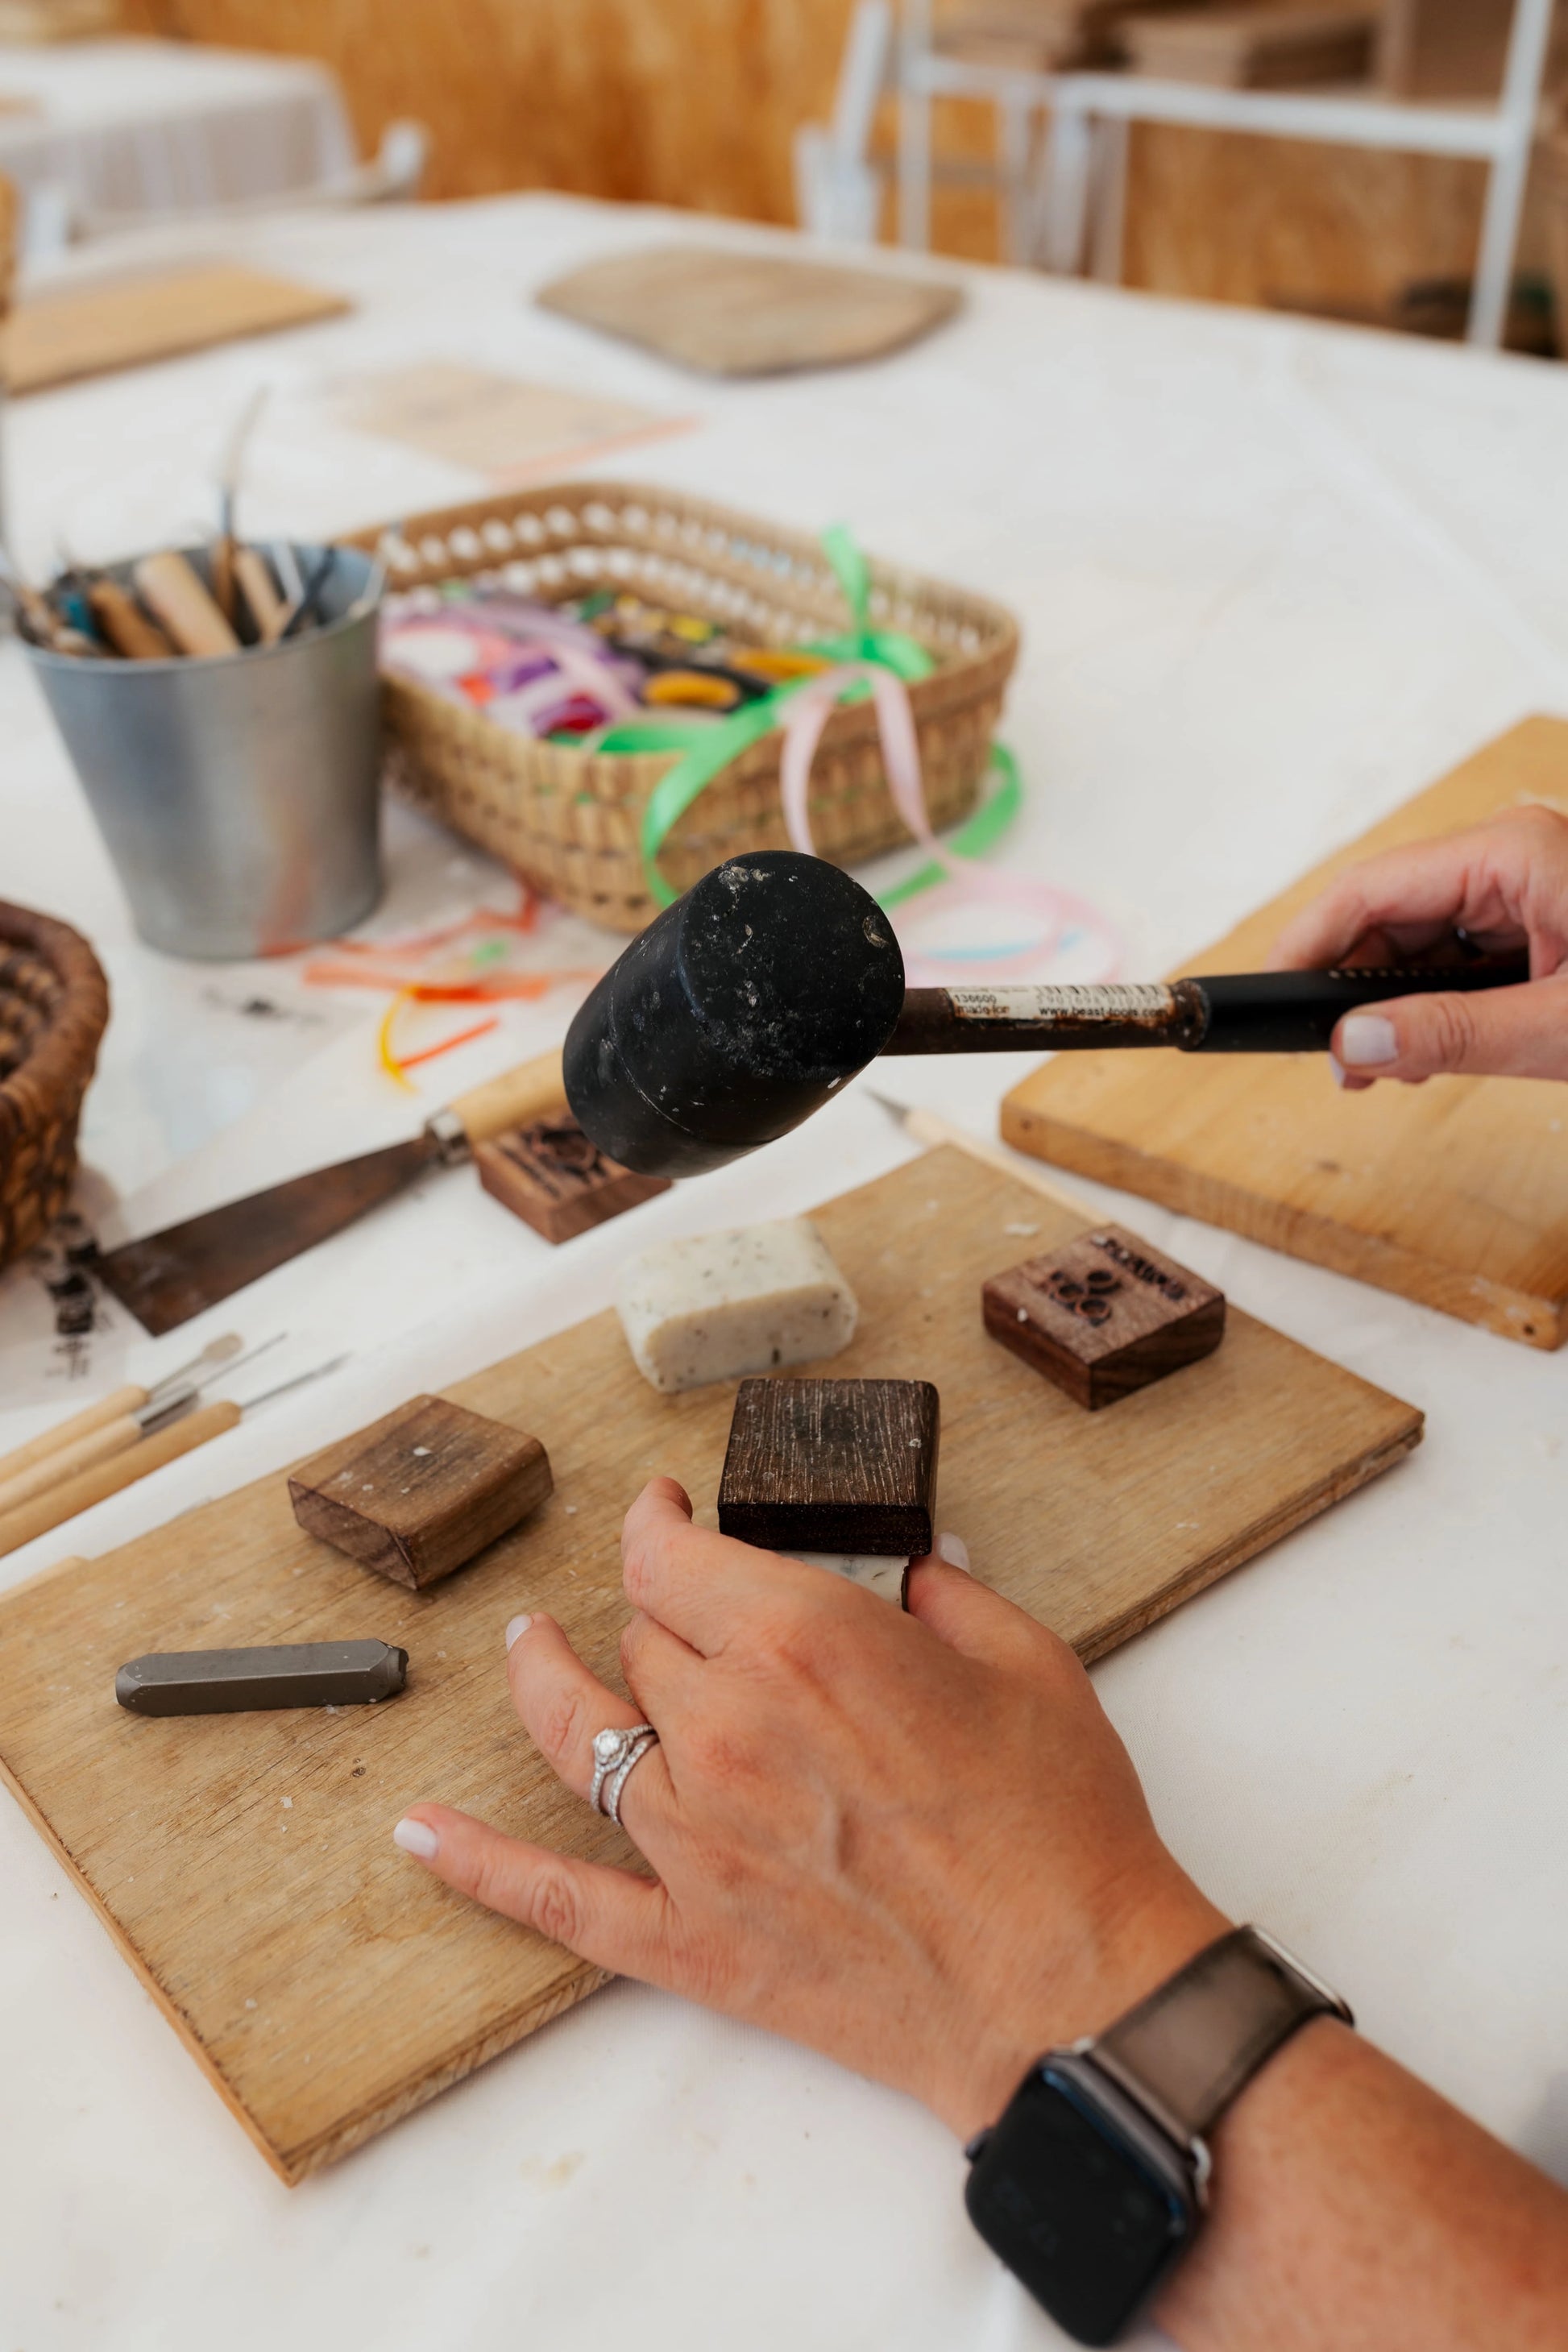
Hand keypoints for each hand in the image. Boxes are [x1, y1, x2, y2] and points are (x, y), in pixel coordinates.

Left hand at [393, 1478, 1223, 2138]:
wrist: (1070, 1993)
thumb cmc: (1058, 1827)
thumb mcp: (1022, 1662)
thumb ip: (943, 1593)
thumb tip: (908, 1566)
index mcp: (801, 1642)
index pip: (674, 1558)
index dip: (657, 1523)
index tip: (662, 1509)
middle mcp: (725, 1728)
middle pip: (639, 1640)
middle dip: (657, 1610)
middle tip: (677, 1599)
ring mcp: (694, 1838)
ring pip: (581, 1736)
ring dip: (549, 1681)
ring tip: (530, 1648)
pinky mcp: (691, 1938)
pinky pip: (557, 1897)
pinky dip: (480, 1865)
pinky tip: (422, 1835)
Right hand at [1269, 806, 1567, 1086]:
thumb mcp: (1561, 1026)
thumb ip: (1457, 1033)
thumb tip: (1353, 1041)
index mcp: (1512, 853)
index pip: (1370, 888)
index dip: (1308, 946)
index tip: (1270, 1001)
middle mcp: (1506, 857)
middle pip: (1387, 918)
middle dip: (1354, 993)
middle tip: (1343, 1065)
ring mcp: (1519, 887)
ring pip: (1417, 944)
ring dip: (1394, 1008)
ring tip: (1390, 1069)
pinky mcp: (1530, 920)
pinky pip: (1456, 957)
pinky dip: (1435, 1006)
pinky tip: (1433, 1049)